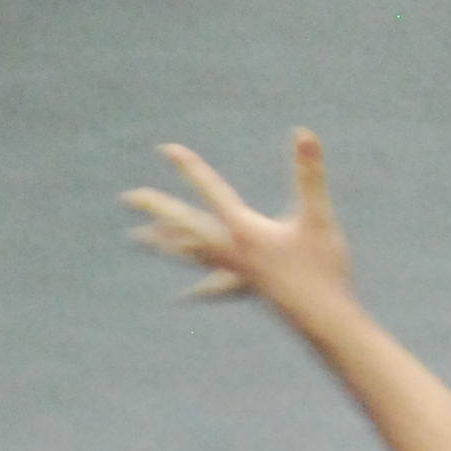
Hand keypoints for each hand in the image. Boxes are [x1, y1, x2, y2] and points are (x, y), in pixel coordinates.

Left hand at [124, 131, 352, 316]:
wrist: (322, 317)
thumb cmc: (322, 266)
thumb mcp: (317, 215)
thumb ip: (310, 174)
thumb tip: (304, 133)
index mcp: (244, 230)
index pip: (212, 191)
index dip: (190, 168)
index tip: (167, 150)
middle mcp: (230, 250)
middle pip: (184, 225)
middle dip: (157, 208)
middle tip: (127, 197)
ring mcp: (234, 271)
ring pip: (189, 254)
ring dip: (164, 243)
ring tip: (139, 237)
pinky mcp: (245, 287)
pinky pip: (211, 286)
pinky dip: (195, 289)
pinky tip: (182, 297)